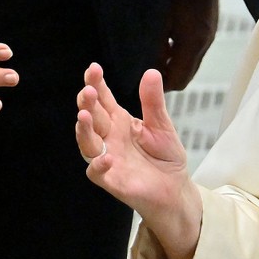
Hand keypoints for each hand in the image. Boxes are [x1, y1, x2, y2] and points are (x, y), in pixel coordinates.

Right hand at [76, 64, 200, 258]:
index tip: (94, 69)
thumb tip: (151, 72)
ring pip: (87, 143)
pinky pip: (96, 172)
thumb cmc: (165, 158)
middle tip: (88, 91)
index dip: (96, 84)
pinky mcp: (111, 180)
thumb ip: (153, 102)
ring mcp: (108, 158)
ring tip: (84, 115)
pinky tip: (107, 156)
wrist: (175, 190)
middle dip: (87, 103)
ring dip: (83, 130)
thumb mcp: (162, 125)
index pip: (103, 100)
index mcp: (118, 121)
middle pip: (92, 117)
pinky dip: (98, 164)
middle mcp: (109, 138)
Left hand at [157, 0, 218, 90]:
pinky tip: (169, 42)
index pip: (179, 81)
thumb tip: (151, 69)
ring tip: (157, 57)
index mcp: (192, 44)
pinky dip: (182, 53)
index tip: (146, 82)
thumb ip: (156, 48)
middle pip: (187, 75)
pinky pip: (196, 50)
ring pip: (191, 63)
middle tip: (149, 73)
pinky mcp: (209, 27)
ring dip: (175, 64)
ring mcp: (209, 35)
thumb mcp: (160, 22)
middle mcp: (204, 44)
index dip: (162, 86)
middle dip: (169, 77)